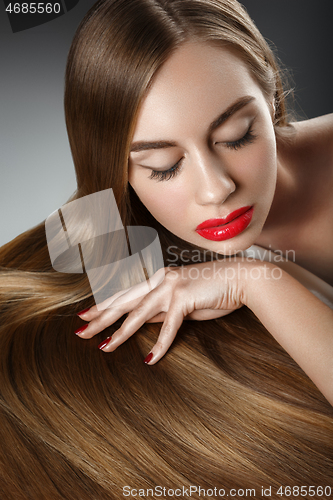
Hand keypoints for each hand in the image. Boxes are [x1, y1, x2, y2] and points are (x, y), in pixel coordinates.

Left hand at [76, 260, 245, 363]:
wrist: (241, 278)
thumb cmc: (214, 290)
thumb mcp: (182, 301)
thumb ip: (162, 309)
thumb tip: (143, 321)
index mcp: (158, 279)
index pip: (125, 294)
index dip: (103, 305)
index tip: (85, 315)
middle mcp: (160, 280)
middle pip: (124, 302)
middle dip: (100, 318)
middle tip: (80, 331)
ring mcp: (171, 287)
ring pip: (138, 313)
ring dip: (121, 332)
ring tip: (105, 347)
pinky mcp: (184, 298)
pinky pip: (169, 326)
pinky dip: (160, 344)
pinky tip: (150, 359)